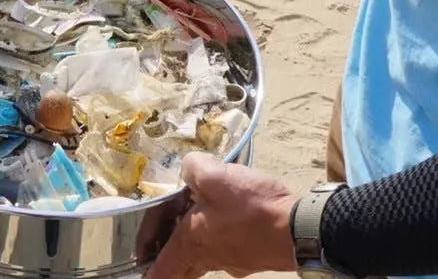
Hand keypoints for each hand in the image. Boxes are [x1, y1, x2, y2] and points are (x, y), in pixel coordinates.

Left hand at [145, 154, 296, 278]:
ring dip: (195, 242)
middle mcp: (209, 258)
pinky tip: (229, 216)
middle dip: (169, 255)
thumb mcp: (213, 175)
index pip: (161, 269)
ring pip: (204, 256)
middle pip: (181, 266)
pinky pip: (227, 249)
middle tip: (160, 242)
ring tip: (194, 217)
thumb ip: (192, 168)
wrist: (298, 228)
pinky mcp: (252, 256)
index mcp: (191, 243)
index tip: (140, 263)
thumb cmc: (251, 207)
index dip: (147, 268)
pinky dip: (220, 236)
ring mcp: (233, 261)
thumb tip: (188, 168)